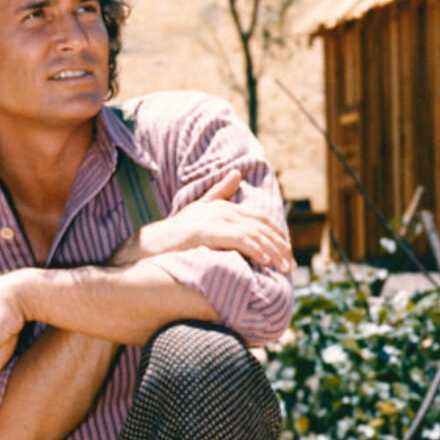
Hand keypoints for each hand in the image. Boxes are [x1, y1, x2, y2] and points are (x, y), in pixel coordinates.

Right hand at [111, 169, 294, 271]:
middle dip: (279, 246)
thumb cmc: (174, 234)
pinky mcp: (206, 232)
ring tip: (283, 267)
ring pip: (254, 233)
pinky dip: (255, 249)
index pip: (259, 218)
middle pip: (261, 226)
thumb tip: (236, 173)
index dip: (276, 234)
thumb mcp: (199, 211)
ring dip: (273, 251)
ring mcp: (213, 219)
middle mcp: (221, 209)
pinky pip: (238, 240)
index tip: (287, 251)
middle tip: (291, 265)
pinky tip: (265, 261)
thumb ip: (218, 193)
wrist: (149, 246)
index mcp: (222, 206)